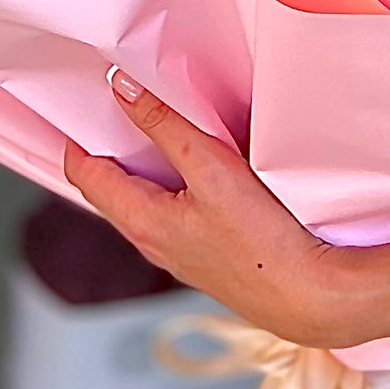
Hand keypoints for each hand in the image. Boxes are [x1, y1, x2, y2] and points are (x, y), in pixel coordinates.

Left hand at [62, 69, 368, 349]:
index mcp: (141, 222)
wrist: (310, 299)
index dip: (78, 136)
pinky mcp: (207, 258)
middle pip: (111, 189)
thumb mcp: (211, 169)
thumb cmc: (264, 243)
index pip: (85, 175)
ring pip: (144, 203)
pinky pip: (174, 215)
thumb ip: (165, 126)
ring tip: (160, 131)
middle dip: (111, 148)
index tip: (85, 103)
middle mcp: (152, 243)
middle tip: (121, 108)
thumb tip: (123, 89)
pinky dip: (173, 187)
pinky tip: (202, 173)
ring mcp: (179, 254)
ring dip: (145, 167)